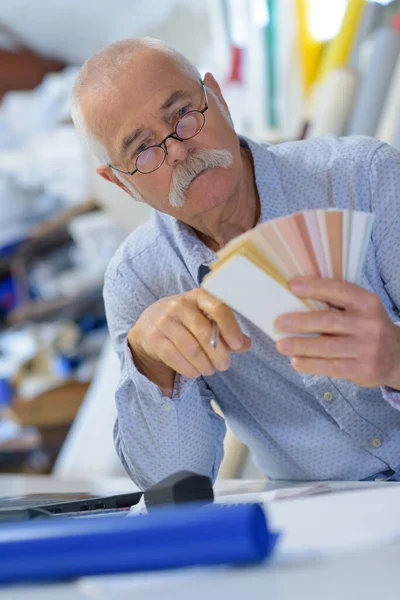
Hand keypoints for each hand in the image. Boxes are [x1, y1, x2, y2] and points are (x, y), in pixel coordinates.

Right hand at [128, 289, 250, 394]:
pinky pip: (175, 358)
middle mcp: (179, 305)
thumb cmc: (185, 322)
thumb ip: (226, 331)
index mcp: (198, 296)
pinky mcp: (154, 338)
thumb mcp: (205, 320)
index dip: (230, 328)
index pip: (218, 308)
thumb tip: (246, 344)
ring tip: (210, 370)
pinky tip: (195, 372)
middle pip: (205, 332)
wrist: (148, 324)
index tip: (237, 344)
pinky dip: (189, 369)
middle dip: (218, 353)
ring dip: (204, 365)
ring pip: (191, 349)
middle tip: (224, 365)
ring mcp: (164, 321)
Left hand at [274, 277, 399, 388]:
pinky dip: (311, 365)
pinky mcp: (363, 369)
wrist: (398, 356)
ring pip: (327, 347)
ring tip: (281, 345)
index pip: (339, 291)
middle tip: (279, 322)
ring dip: (301, 346)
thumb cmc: (368, 328)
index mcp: (367, 303)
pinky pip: (332, 367)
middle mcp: (370, 324)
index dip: (315, 287)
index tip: (292, 285)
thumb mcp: (362, 310)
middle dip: (301, 322)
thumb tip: (296, 298)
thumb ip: (338, 304)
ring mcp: (368, 348)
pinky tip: (296, 362)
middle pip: (329, 321)